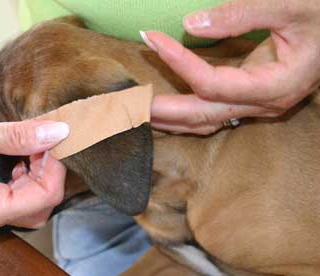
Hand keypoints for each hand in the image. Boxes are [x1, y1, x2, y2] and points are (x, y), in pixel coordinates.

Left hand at [142, 0, 319, 133]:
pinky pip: (212, 113)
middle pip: (202, 115)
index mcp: (275, 86)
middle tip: (127, 102)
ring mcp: (257, 106)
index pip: (212, 84)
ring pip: (205, 122)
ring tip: (137, 111)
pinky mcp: (251, 99)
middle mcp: (263, 104)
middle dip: (162, 110)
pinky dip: (185, 113)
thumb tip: (191, 25)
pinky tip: (165, 110)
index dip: (180, 63)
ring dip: (170, 118)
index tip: (153, 38)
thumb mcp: (291, 6)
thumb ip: (243, 14)